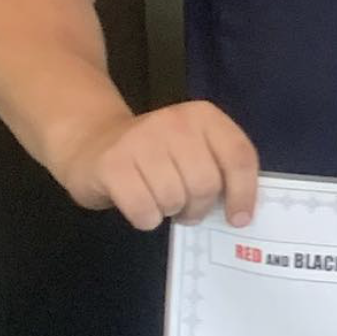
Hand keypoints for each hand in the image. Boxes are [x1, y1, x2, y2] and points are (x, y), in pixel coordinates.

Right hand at [52, 101, 259, 230]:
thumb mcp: (194, 147)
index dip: (244, 192)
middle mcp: (175, 122)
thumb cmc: (155, 153)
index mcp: (204, 116)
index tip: (239, 219)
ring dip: (170, 211)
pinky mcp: (113, 164)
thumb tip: (242, 211)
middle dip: (199, 207)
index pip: (239, 156)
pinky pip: (144, 210)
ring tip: (161, 201)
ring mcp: (141, 140)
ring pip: (175, 198)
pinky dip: (146, 219)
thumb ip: (220, 167)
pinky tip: (141, 206)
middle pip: (206, 183)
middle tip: (188, 209)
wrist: (92, 141)